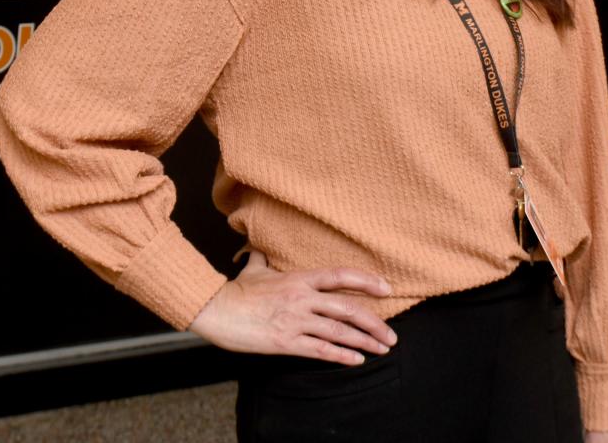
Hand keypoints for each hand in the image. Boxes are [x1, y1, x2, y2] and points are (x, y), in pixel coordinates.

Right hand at [189, 251, 397, 365]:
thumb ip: (263, 259)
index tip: (385, 288)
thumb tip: (258, 248)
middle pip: (347, 308)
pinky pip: (320, 350)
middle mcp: (302, 298)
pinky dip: (341, 356)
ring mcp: (295, 321)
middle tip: (391, 335)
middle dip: (374, 323)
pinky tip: (356, 360)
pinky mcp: (286, 342)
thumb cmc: (236, 290)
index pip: (339, 276)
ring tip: (381, 349)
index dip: (365, 281)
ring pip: (338, 332)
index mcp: (298, 278)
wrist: (216, 310)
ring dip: (364, 342)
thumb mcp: (254, 269)